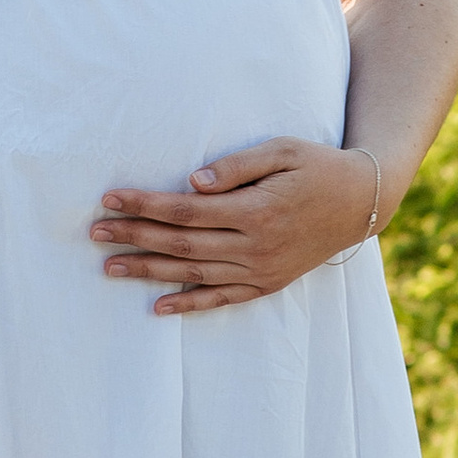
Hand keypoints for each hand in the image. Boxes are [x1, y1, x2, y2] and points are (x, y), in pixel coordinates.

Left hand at [91, 137, 377, 315]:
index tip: (110, 199)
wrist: (362, 202)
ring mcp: (261, 270)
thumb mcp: (283, 150)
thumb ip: (238, 165)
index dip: (144, 205)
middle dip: (134, 237)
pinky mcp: (268, 284)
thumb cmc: (318, 166)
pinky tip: (159, 307)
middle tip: (95, 233)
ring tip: (110, 266)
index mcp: (255, 210)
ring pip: (194, 274)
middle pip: (181, 244)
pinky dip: (190, 305)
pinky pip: (223, 299)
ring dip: (149, 272)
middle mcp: (255, 246)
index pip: (185, 210)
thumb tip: (193, 180)